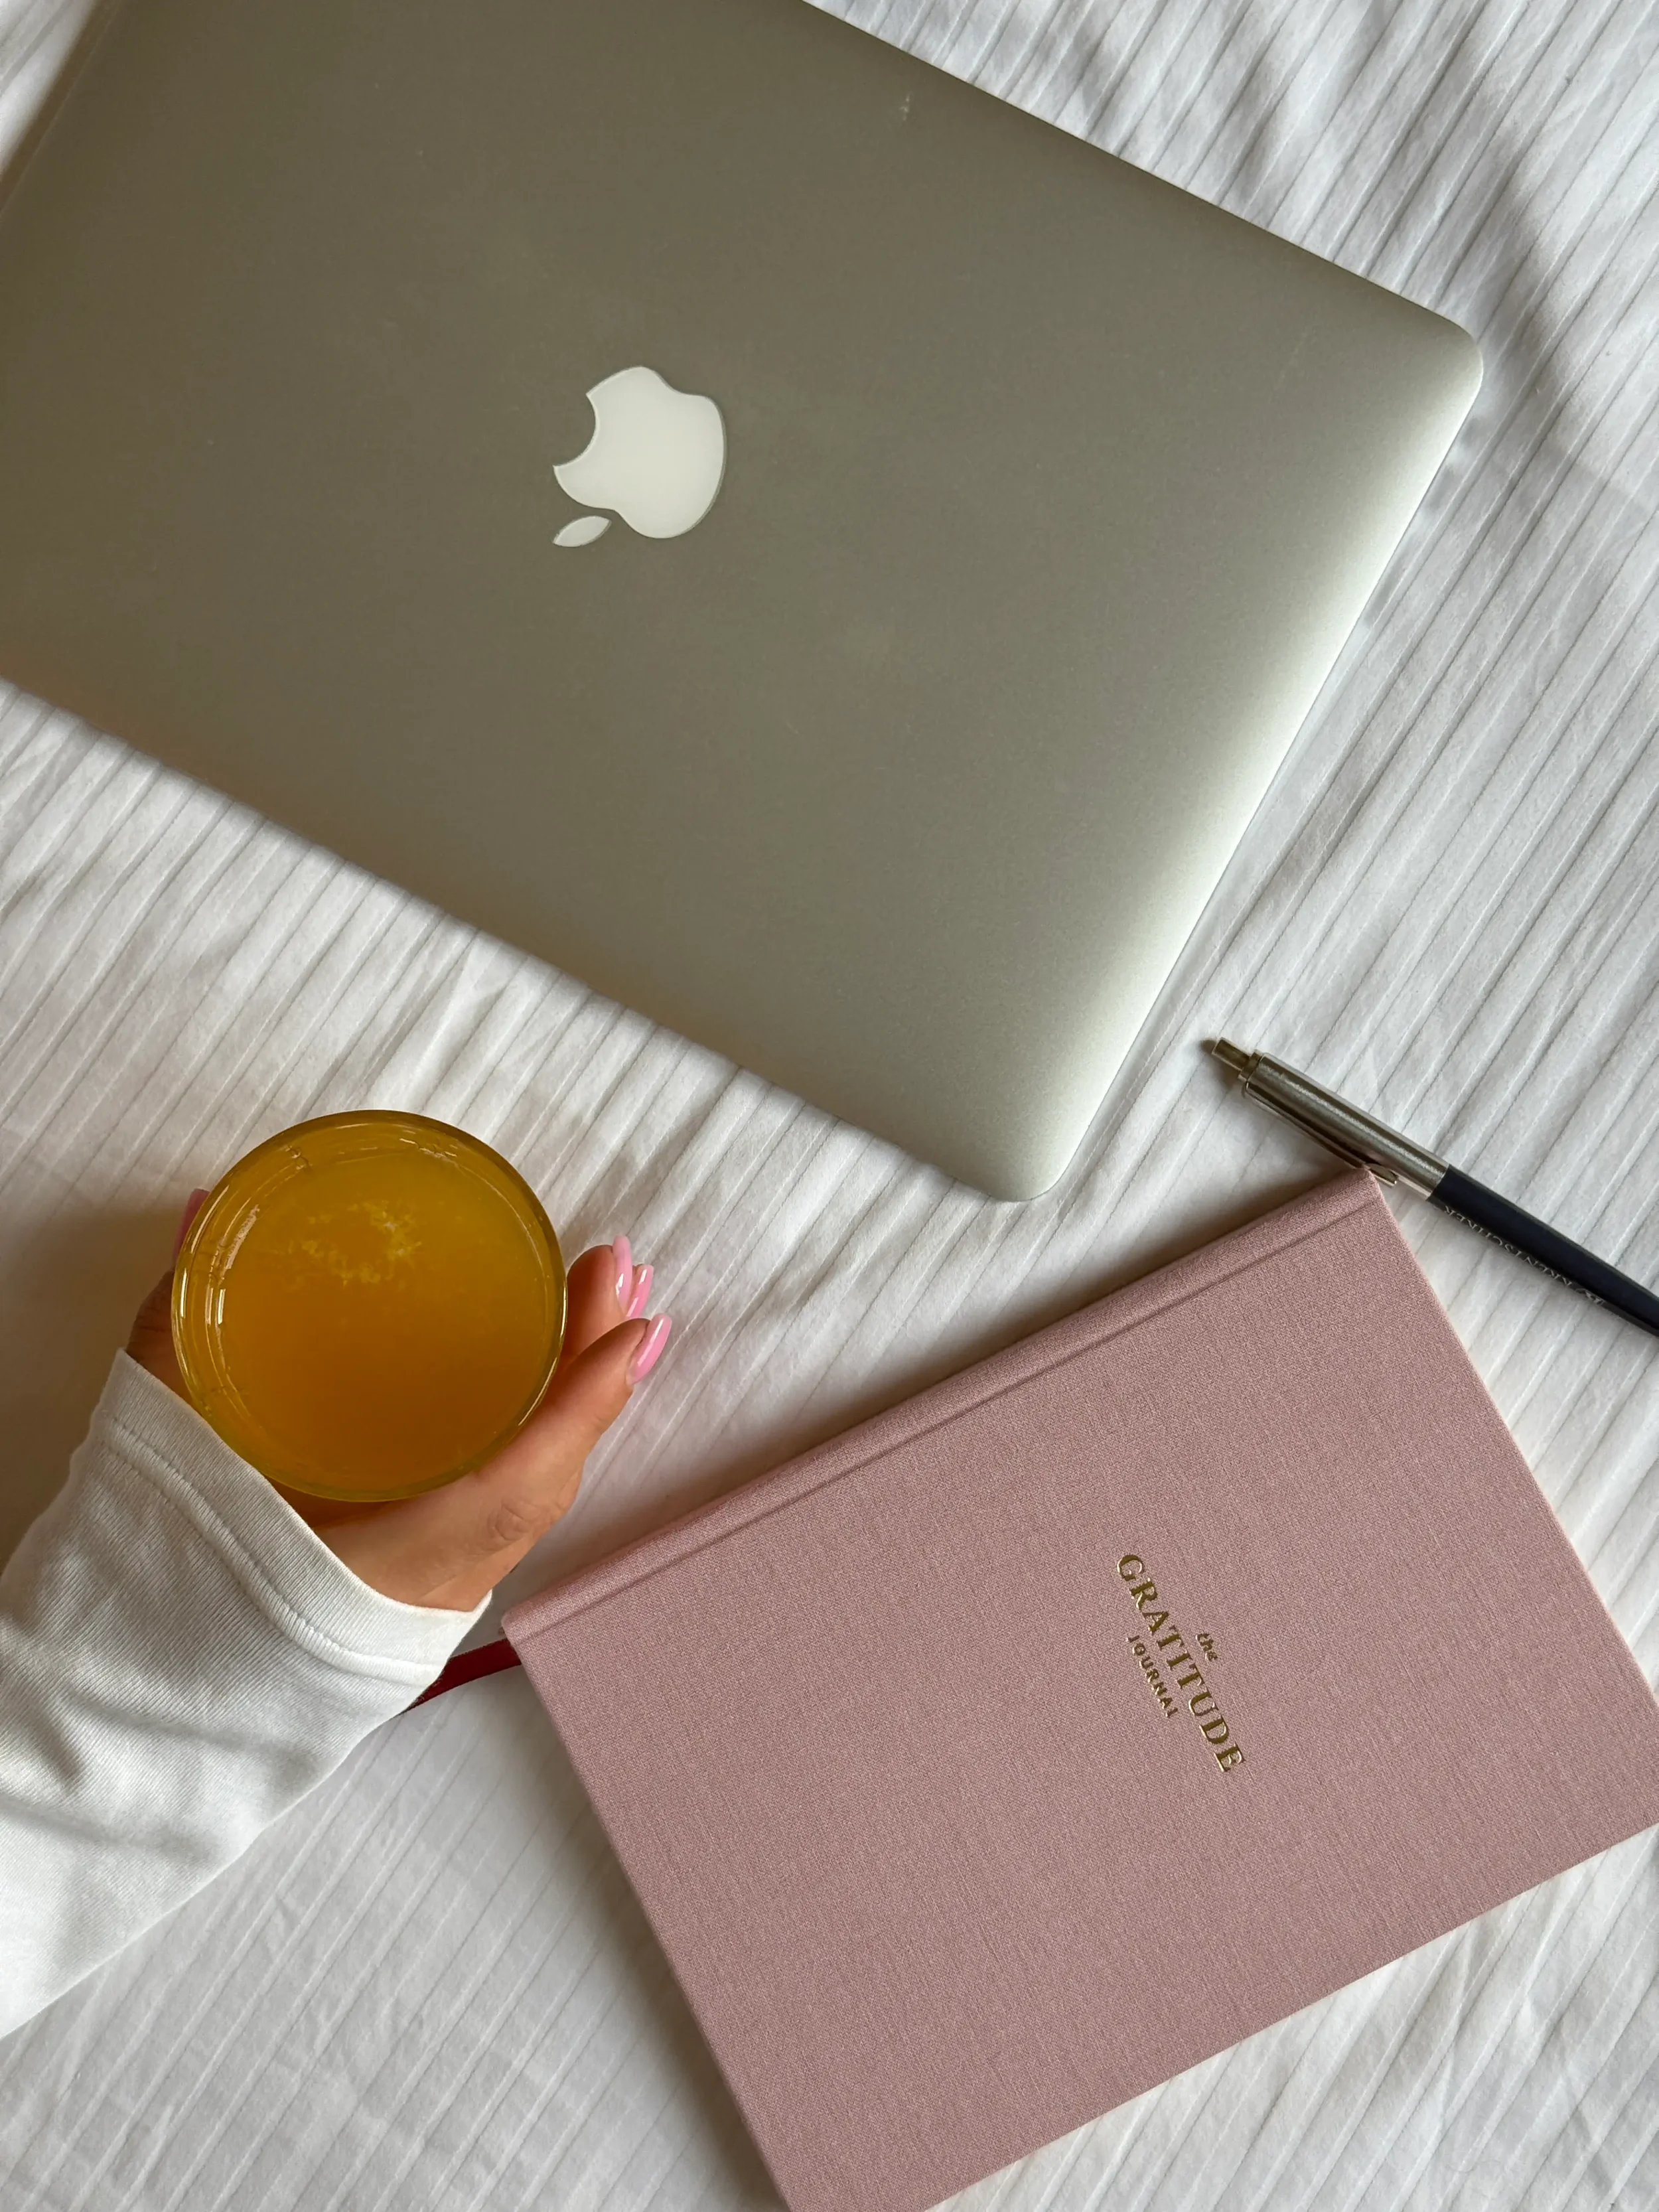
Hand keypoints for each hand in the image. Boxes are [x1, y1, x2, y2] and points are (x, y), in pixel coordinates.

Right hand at [127, 1197, 669, 1610]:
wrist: (144, 1703)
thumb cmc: (164, 1592)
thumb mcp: (168, 1458)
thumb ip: (180, 1345)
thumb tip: (206, 1222)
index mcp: (389, 1567)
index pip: (515, 1485)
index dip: (581, 1407)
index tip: (635, 1330)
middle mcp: (430, 1584)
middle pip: (545, 1475)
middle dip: (594, 1371)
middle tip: (620, 1273)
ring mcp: (434, 1589)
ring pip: (533, 1488)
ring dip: (577, 1397)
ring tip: (611, 1307)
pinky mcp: (421, 1581)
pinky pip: (507, 1499)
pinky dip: (547, 1435)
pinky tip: (558, 1385)